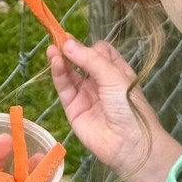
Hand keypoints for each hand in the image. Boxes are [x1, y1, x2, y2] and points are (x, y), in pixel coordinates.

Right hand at [50, 38, 181, 181]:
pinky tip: (55, 60)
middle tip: (59, 37)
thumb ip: (89, 59)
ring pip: (70, 72)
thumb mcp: (113, 76)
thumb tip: (67, 44)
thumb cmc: (129, 106)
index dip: (89, 46)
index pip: (99, 52)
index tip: (79, 41)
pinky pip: (64, 87)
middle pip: (81, 60)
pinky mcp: (73, 108)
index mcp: (116, 72)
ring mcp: (86, 95)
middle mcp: (100, 82)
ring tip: (52, 48)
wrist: (129, 144)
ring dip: (61, 59)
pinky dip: (58, 72)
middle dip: (71, 49)